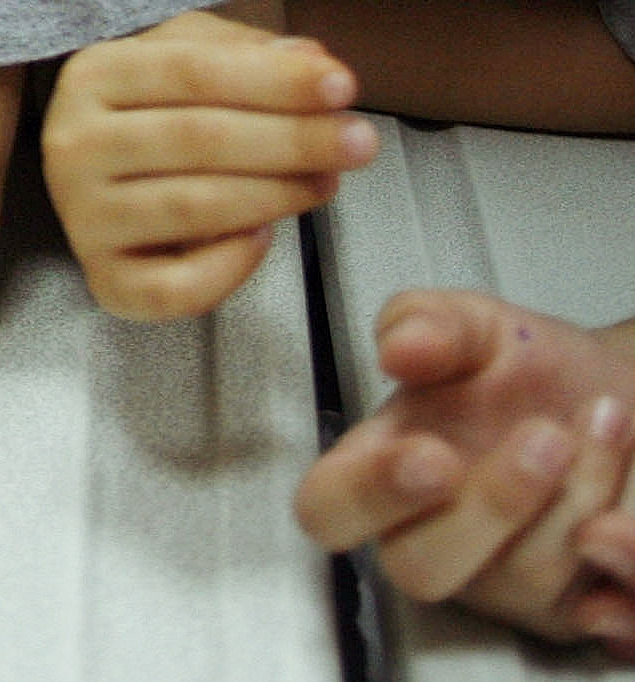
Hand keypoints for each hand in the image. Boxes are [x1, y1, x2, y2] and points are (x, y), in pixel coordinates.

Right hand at [40, 11, 371, 320]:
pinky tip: (263, 237)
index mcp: (91, 75)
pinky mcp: (105, 279)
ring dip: (278, 195)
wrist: (107, 176)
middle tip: (362, 143)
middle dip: (291, 140)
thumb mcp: (195, 56)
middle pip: (194, 139)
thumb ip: (251, 53)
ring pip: (193, 209)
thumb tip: (312, 62)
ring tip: (328, 182)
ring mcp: (82, 217)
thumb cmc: (162, 108)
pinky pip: (177, 285)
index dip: (272, 80)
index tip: (344, 87)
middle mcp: (72, 144)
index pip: (188, 71)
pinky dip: (232, 266)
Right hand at [299, 292, 634, 650]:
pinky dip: (616, 569)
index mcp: (379, 474)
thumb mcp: (476, 326)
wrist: (615, 396)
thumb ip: (427, 322)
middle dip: (494, 504)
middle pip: (422, 570)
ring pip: (522, 580)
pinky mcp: (567, 611)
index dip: (369, 497)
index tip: (434, 455)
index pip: (330, 512)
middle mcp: (426, 541)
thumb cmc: (527, 369)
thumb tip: (398, 349)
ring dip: (578, 496)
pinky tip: (617, 530)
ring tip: (608, 418)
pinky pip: (592, 614)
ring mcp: (497, 587)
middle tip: (549, 435)